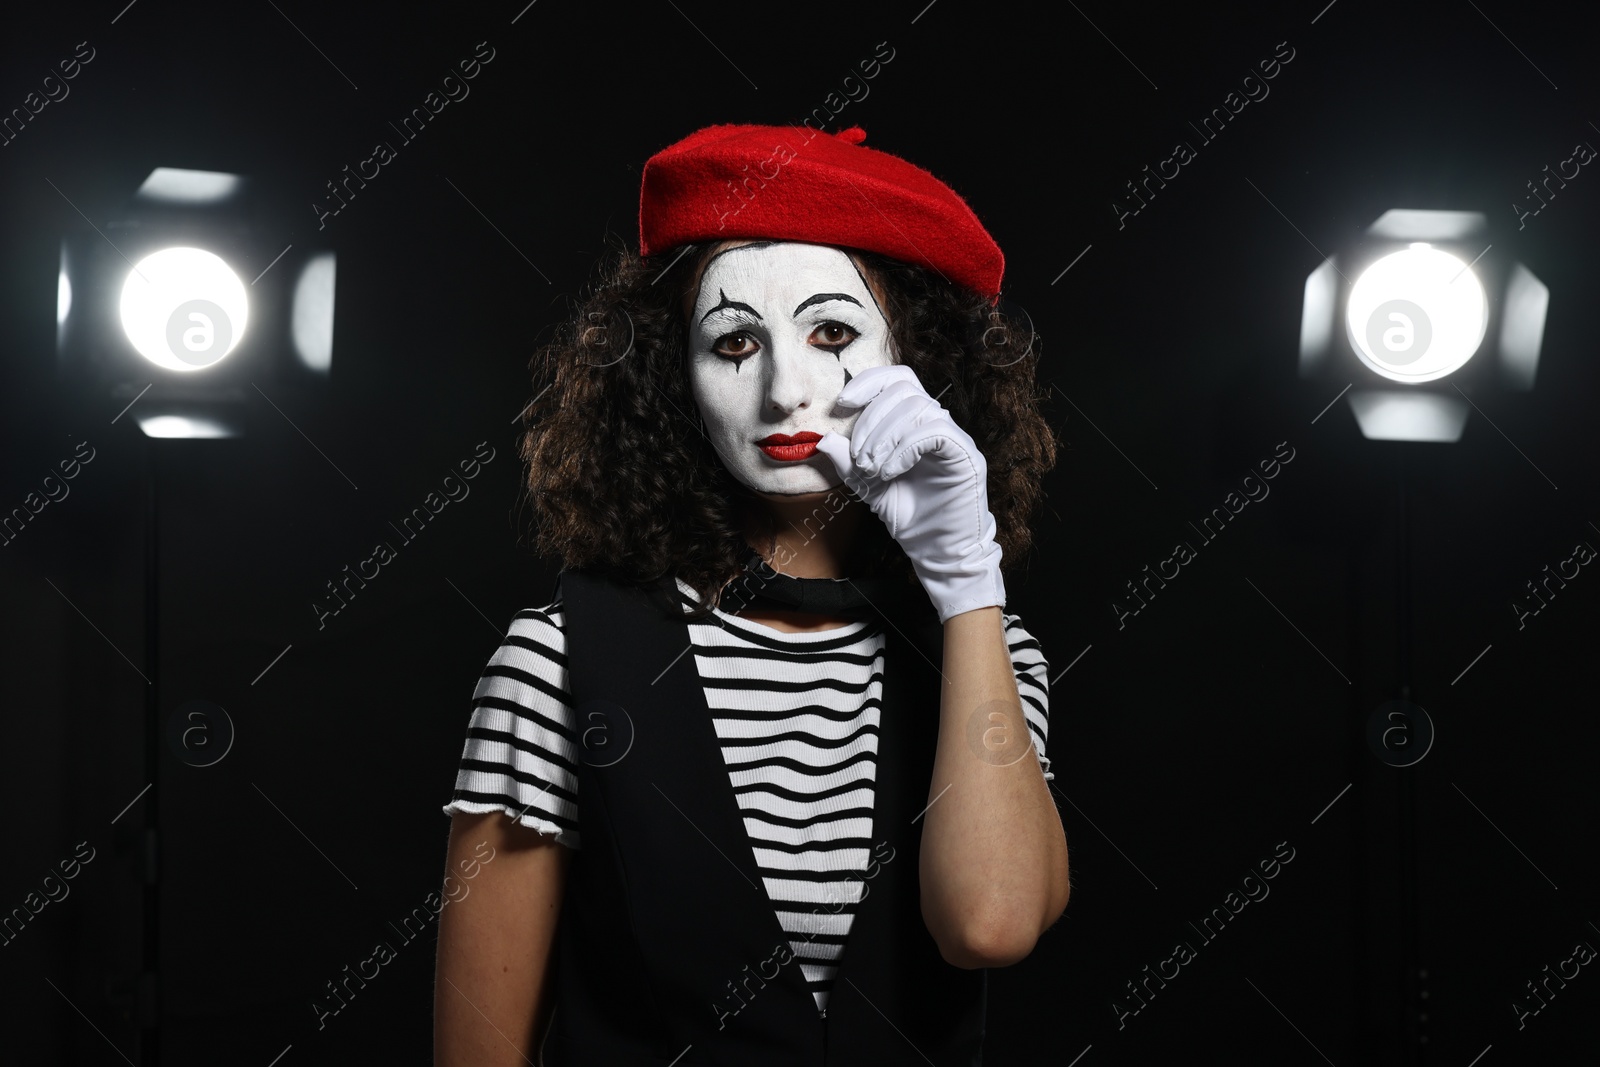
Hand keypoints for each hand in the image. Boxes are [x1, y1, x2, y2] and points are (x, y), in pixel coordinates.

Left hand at [815, 365, 1004, 622]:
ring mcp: (954, 438)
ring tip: (871, 468)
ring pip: (917, 408)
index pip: (897, 380)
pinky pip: (934, 432)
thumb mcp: (867, 486)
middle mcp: (937, 423)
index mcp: (915, 422)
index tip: (841, 404)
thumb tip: (824, 439)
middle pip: (903, 390)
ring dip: (884, 436)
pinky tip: (889, 472)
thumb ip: (848, 462)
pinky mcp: (965, 456)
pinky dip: (903, 449)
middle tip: (858, 457)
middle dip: (870, 420)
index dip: (868, 383)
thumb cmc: (908, 516)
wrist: (936, 550)